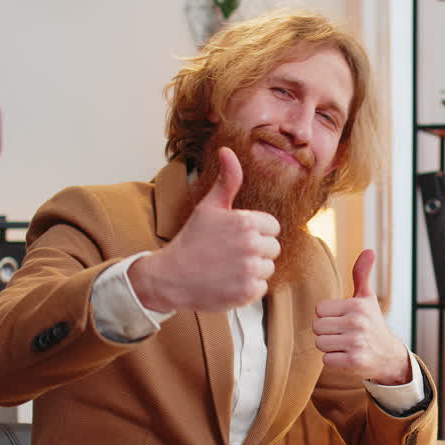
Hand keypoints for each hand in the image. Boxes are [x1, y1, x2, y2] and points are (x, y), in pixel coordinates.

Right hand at [129, 147, 280, 311]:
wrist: (170, 276)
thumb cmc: (192, 240)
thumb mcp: (209, 207)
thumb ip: (227, 180)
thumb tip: (228, 151)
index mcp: (247, 222)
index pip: (273, 227)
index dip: (256, 232)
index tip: (236, 237)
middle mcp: (251, 245)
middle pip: (273, 249)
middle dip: (256, 251)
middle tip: (231, 254)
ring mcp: (249, 270)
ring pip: (268, 269)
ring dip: (252, 270)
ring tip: (229, 268)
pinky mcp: (247, 293)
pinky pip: (261, 289)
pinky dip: (247, 289)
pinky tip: (228, 282)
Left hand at [313, 249, 411, 384]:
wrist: (389, 355)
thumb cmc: (372, 323)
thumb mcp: (367, 298)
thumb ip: (362, 274)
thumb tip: (369, 250)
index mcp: (356, 305)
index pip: (319, 309)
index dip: (327, 316)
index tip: (341, 319)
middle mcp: (356, 322)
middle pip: (317, 327)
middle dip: (326, 332)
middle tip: (342, 333)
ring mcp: (356, 342)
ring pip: (320, 343)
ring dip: (329, 346)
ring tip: (344, 344)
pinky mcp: (354, 361)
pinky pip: (326, 359)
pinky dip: (334, 360)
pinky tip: (347, 356)